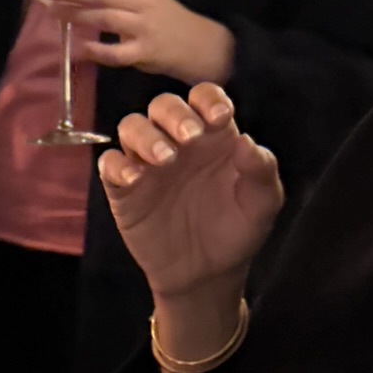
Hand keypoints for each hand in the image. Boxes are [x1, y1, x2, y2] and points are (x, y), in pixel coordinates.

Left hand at [34, 0, 233, 87]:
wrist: (195, 44)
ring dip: (77, 14)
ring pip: (107, 18)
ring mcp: (145, 27)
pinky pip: (118, 53)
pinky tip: (79, 48)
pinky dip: (98, 51)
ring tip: (52, 11)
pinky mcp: (145, 52)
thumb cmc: (160, 13)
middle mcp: (146, 0)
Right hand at [99, 84, 282, 313]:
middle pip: (163, 105)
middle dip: (174, 113)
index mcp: (213, 137)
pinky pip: (110, 164)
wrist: (207, 275)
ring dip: (145, 135)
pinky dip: (117, 165)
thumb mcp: (262, 205)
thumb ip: (261, 171)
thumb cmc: (236, 231)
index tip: (219, 117)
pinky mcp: (124, 189)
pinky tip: (135, 179)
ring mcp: (148, 164)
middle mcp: (178, 142)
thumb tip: (247, 142)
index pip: (204, 98)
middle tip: (190, 136)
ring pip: (131, 126)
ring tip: (165, 159)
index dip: (208, 99)